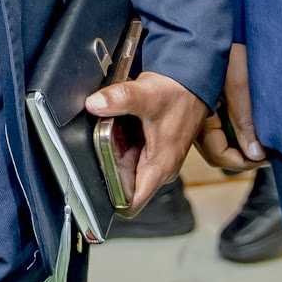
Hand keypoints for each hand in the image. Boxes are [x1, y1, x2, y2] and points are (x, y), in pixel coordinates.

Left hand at [85, 70, 206, 215]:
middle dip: (107, 172)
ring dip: (111, 156)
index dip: (111, 202)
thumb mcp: (146, 94)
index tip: (92, 190)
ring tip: (105, 135)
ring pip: (123, 168)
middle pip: (123, 185)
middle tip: (95, 149)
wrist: (190, 79)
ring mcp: (156, 159)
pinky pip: (127, 154)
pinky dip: (118, 144)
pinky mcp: (152, 148)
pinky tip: (113, 129)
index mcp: (160, 167)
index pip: (132, 203)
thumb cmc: (178, 92)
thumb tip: (94, 104)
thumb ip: (119, 98)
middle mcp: (159, 168)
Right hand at [194, 43, 266, 174]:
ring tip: (266, 138)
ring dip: (242, 142)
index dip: (243, 161)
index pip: (218, 154)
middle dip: (243, 155)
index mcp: (195, 112)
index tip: (266, 157)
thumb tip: (254, 153)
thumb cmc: (221, 42)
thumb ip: (244, 118)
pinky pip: (222, 123)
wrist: (212, 18)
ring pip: (220, 139)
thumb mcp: (237, 80)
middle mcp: (195, 115)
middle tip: (269, 152)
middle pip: (218, 150)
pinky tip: (254, 122)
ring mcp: (201, 108)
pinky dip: (238, 128)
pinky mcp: (209, 98)